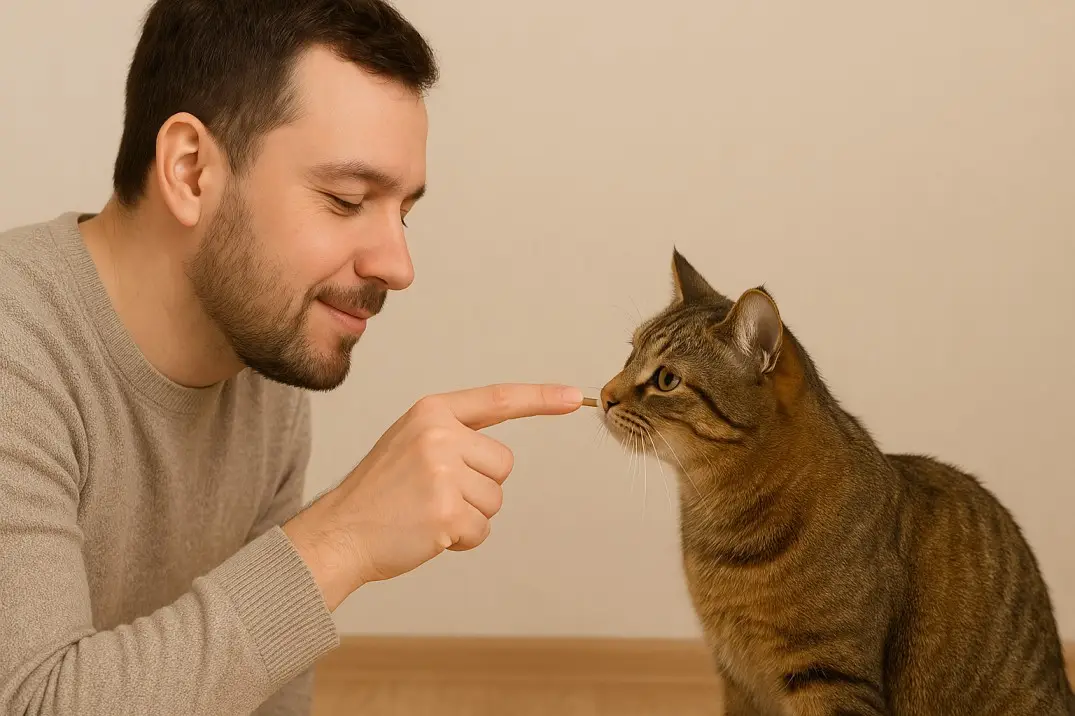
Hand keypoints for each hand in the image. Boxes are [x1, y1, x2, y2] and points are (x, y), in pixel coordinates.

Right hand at [283, 383, 582, 609]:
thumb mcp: (410, 443)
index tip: (576, 397)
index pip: (499, 399)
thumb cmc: (379, 493)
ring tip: (426, 513)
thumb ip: (452, 437)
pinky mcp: (446, 511)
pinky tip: (429, 534)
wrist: (339, 532)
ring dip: (470, 515)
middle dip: (480, 487)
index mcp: (431, 411)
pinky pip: (483, 529)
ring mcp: (443, 472)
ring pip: (496, 499)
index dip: (541, 398)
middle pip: (503, 464)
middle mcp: (439, 434)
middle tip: (433, 495)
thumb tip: (501, 459)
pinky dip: (463, 540)